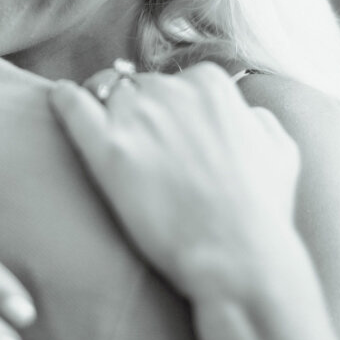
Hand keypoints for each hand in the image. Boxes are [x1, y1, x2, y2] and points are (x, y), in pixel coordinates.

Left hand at [51, 63, 300, 301]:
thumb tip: (243, 114)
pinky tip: (59, 100)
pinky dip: (63, 99)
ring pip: (105, 92)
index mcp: (211, 84)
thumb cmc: (262, 211)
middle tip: (141, 152)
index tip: (169, 137)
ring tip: (109, 143)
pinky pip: (71, 103)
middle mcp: (172, 90)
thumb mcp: (280, 151)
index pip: (176, 81)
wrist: (238, 257)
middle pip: (139, 87)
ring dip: (104, 111)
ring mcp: (138, 116)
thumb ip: (257, 120)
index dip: (170, 111)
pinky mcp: (107, 148)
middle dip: (138, 113)